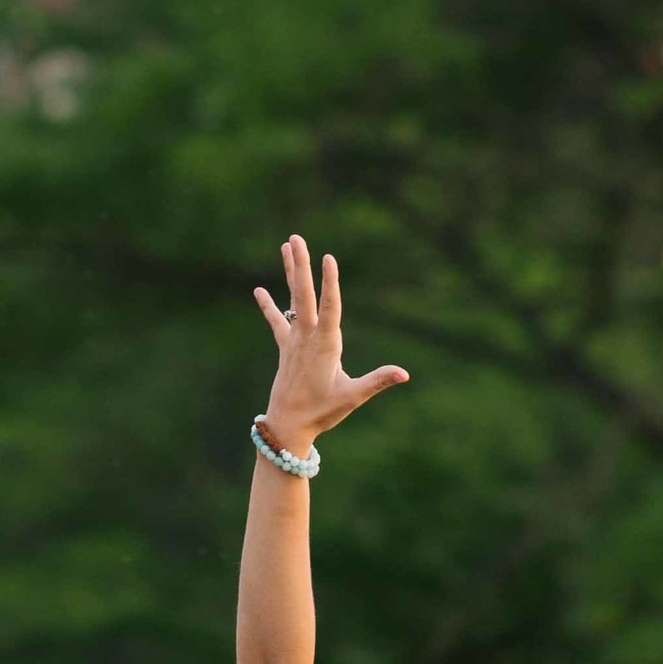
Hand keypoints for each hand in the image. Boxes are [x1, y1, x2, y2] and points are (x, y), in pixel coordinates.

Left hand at [254, 235, 406, 452]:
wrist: (287, 425)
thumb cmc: (322, 411)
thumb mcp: (353, 396)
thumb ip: (377, 381)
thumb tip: (404, 373)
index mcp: (326, 345)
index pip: (330, 307)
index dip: (329, 282)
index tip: (328, 258)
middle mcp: (307, 337)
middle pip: (303, 294)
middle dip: (301, 265)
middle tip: (297, 238)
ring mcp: (294, 340)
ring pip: (292, 299)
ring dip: (290, 272)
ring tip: (286, 246)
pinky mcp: (285, 348)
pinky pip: (277, 321)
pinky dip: (268, 306)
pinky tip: (258, 290)